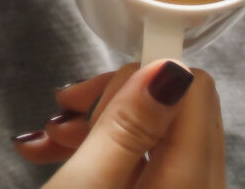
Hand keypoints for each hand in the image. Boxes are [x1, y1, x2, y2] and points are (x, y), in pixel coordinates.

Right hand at [14, 60, 223, 188]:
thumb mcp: (86, 183)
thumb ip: (127, 126)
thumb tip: (168, 67)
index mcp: (188, 183)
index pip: (195, 89)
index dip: (141, 77)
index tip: (91, 88)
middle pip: (178, 109)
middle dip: (114, 100)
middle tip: (65, 110)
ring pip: (156, 135)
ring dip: (100, 126)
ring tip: (50, 137)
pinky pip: (146, 162)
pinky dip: (105, 151)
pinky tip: (56, 152)